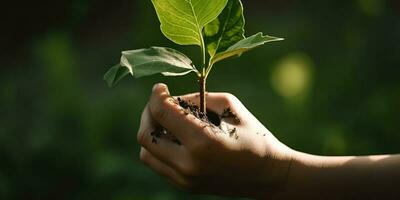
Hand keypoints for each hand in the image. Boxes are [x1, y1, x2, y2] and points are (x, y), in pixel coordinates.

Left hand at [137, 83, 292, 197]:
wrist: (269, 175)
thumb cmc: (255, 136)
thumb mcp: (230, 107)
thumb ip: (197, 98)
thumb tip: (171, 99)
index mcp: (203, 142)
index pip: (162, 114)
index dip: (156, 95)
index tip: (161, 87)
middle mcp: (188, 165)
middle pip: (146, 135)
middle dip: (149, 112)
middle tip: (160, 102)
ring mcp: (184, 180)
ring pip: (146, 152)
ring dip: (152, 132)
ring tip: (169, 122)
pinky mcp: (184, 186)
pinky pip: (158, 163)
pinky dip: (159, 147)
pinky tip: (176, 138)